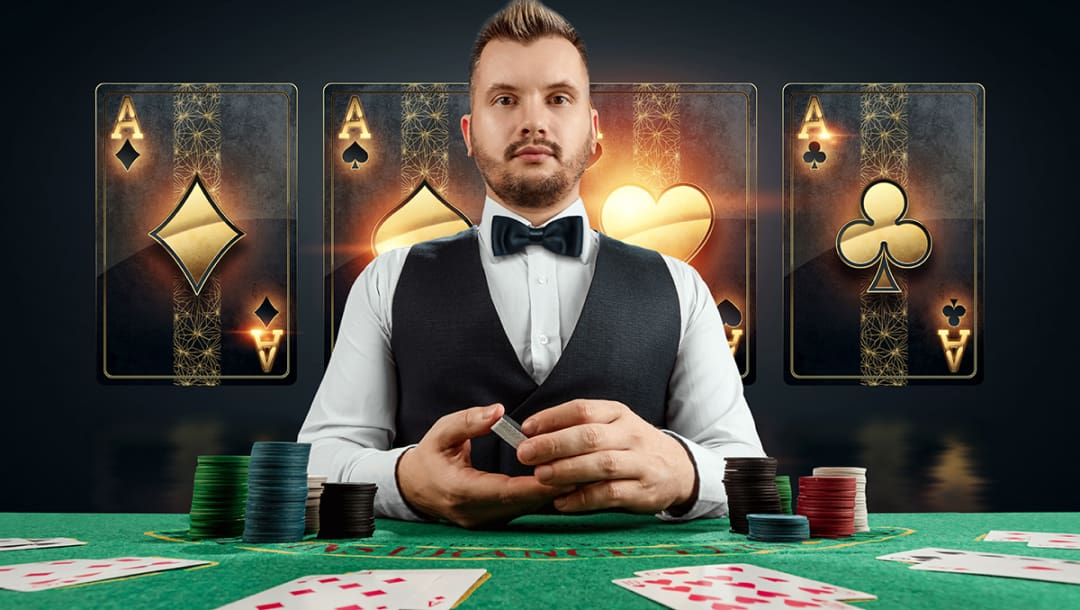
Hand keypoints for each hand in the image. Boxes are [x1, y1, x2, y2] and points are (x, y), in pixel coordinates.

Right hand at [396, 403, 573, 527]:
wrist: (413, 488)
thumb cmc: (430, 458)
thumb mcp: (441, 433)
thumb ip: (468, 421)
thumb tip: (497, 412)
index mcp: (461, 491)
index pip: (505, 491)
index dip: (535, 484)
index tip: (561, 472)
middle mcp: (475, 513)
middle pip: (523, 504)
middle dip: (554, 489)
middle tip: (585, 472)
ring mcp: (485, 521)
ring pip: (526, 510)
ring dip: (553, 495)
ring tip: (582, 476)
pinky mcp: (494, 521)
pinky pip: (523, 511)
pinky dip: (544, 498)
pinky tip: (566, 484)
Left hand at [516, 399, 695, 513]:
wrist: (678, 469)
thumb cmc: (631, 446)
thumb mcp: (611, 426)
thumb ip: (577, 428)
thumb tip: (532, 435)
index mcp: (618, 413)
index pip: (582, 410)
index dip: (552, 418)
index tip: (526, 429)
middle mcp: (630, 434)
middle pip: (590, 436)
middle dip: (554, 444)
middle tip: (525, 454)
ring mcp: (640, 463)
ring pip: (601, 464)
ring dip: (567, 470)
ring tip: (540, 476)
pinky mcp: (643, 491)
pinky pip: (609, 494)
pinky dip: (583, 499)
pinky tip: (561, 502)